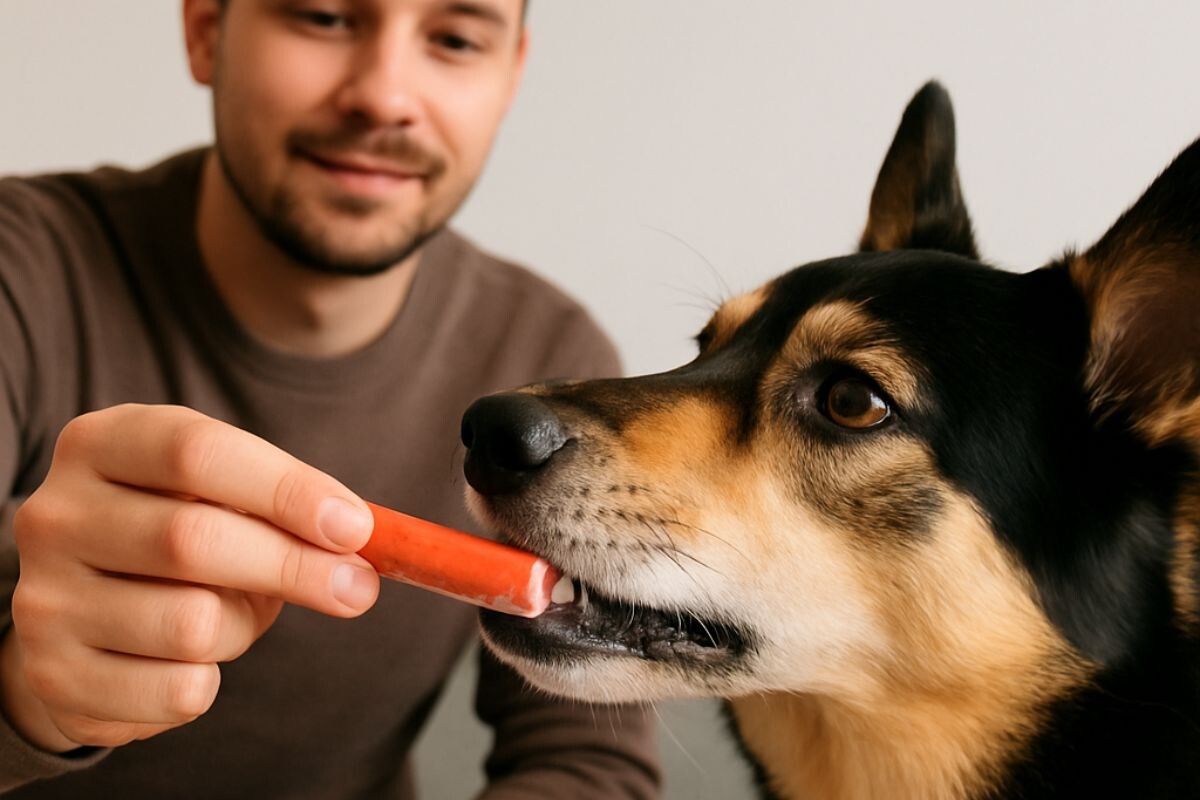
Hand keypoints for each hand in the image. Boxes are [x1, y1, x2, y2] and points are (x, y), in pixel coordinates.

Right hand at [2, 404, 378, 750]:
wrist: (89, 610)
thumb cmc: (179, 535)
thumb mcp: (224, 497)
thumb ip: (287, 510)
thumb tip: (357, 543)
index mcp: (100, 444)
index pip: (196, 452)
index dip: (287, 489)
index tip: (355, 526)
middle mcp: (55, 515)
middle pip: (193, 539)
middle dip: (295, 566)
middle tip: (359, 587)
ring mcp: (44, 598)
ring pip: (192, 624)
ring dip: (244, 629)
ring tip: (231, 615)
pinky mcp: (55, 676)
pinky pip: (178, 691)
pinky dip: (211, 681)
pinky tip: (191, 661)